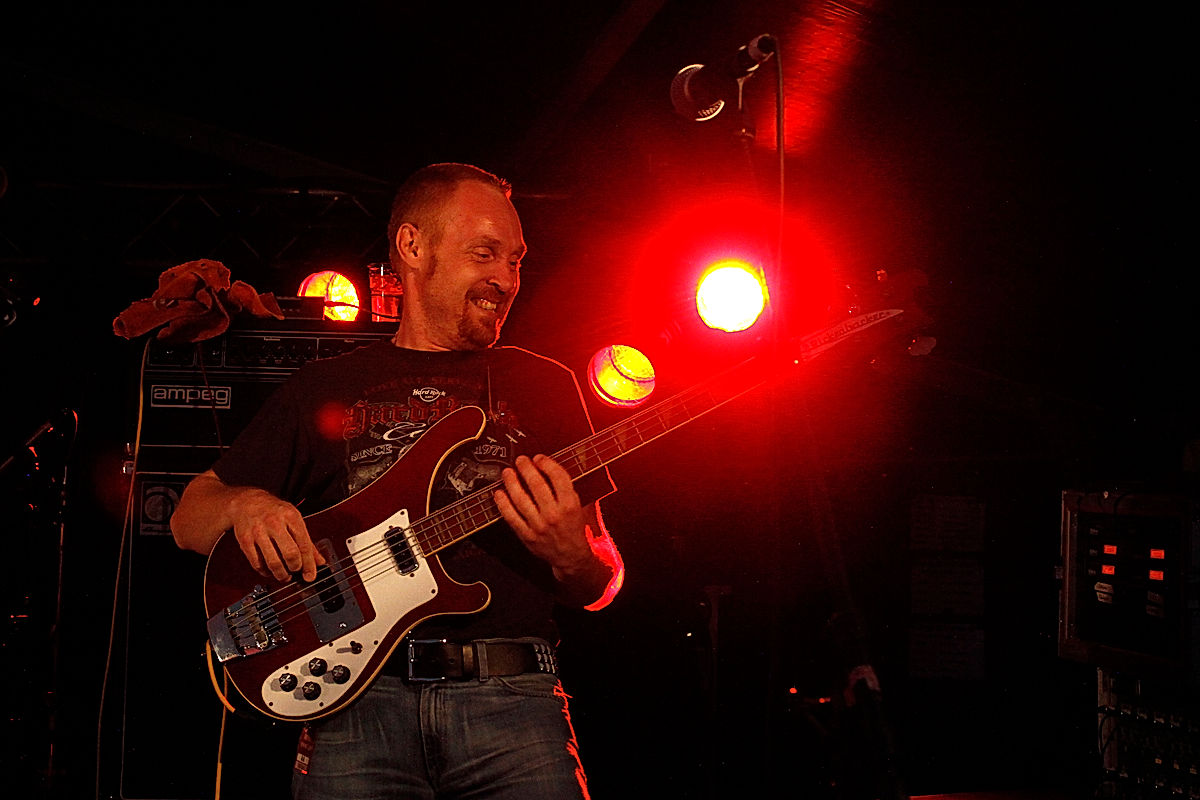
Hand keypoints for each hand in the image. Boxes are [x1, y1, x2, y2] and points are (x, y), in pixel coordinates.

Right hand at [227, 487, 324, 581]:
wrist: (247, 502)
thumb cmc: (274, 511)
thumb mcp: (294, 520)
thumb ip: (307, 541)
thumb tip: (319, 561)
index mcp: (291, 517)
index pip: (304, 545)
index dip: (309, 564)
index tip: (310, 576)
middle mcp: (274, 523)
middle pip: (290, 554)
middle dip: (295, 568)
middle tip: (296, 571)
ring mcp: (258, 532)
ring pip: (273, 562)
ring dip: (281, 574)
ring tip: (284, 576)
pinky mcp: (245, 541)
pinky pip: (257, 563)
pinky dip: (265, 572)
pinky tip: (270, 570)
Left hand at [493, 454, 590, 573]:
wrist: (571, 556)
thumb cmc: (575, 528)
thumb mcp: (581, 506)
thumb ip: (571, 488)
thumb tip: (556, 467)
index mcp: (570, 505)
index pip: (557, 477)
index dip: (546, 464)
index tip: (538, 458)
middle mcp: (554, 515)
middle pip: (537, 485)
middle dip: (526, 468)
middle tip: (520, 460)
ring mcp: (539, 526)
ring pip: (521, 499)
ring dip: (512, 483)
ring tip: (507, 473)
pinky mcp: (527, 536)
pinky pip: (511, 517)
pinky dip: (503, 504)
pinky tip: (499, 493)